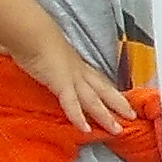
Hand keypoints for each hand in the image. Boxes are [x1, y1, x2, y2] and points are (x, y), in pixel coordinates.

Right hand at [20, 29, 137, 135]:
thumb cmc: (33, 36)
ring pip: (94, 100)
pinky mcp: (61, 83)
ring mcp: (72, 77)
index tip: (119, 99)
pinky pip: (72, 103)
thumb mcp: (43, 50)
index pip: (96, 79)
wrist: (29, 31)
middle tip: (132, 116)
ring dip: (106, 116)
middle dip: (119, 104)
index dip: (108, 90)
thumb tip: (31, 61)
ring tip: (117, 130)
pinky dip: (78, 117)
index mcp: (74, 63)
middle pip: (103, 90)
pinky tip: (85, 130)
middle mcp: (78, 70)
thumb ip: (43, 59)